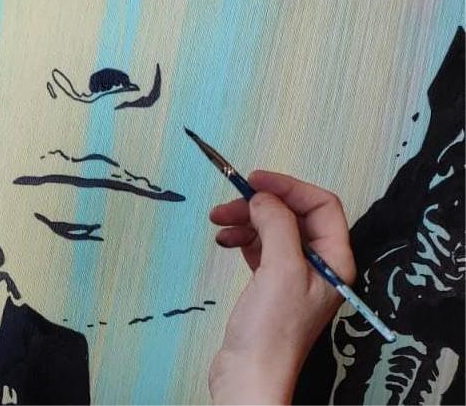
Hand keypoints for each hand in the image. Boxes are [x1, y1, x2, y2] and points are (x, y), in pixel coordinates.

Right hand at [207, 170, 354, 403]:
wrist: (250, 372)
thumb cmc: (272, 329)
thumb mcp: (280, 269)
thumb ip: (277, 225)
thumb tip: (263, 197)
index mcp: (335, 261)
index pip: (322, 206)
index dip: (289, 188)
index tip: (255, 181)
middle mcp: (319, 266)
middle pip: (294, 216)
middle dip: (262, 204)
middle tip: (228, 203)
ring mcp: (293, 276)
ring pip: (272, 230)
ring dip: (246, 220)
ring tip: (218, 222)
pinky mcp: (270, 286)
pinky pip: (259, 248)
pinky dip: (242, 238)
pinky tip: (224, 240)